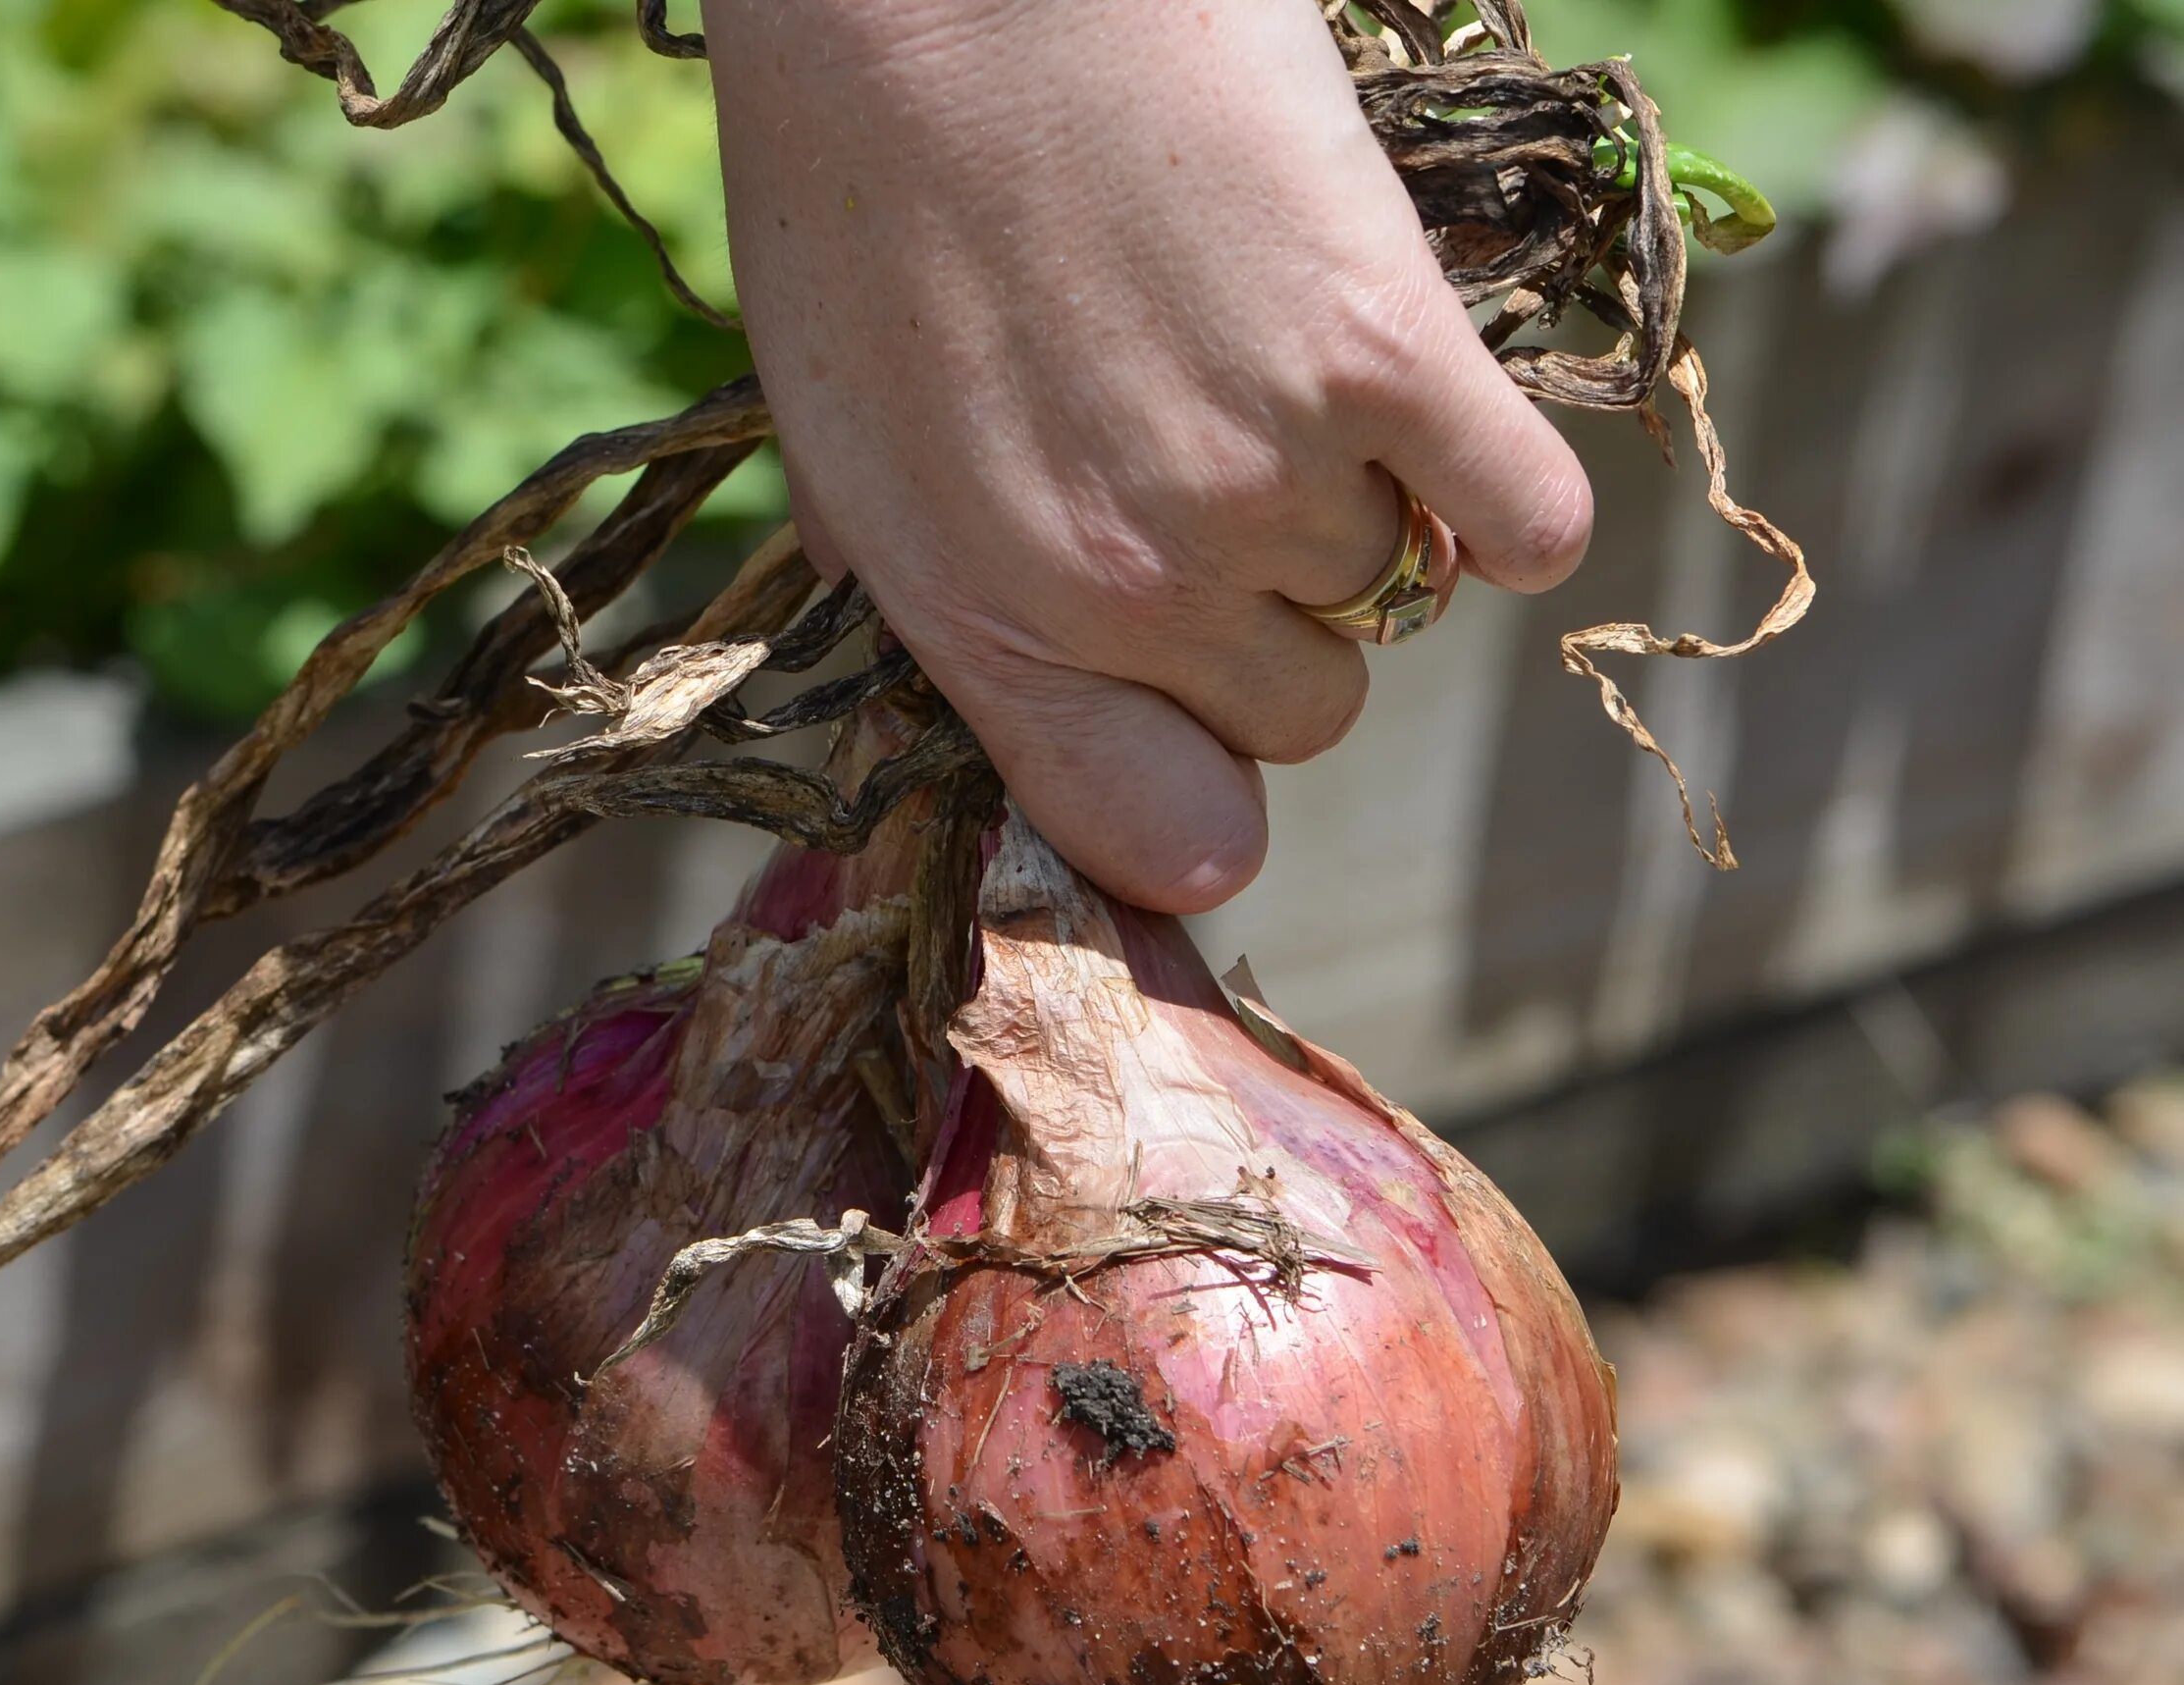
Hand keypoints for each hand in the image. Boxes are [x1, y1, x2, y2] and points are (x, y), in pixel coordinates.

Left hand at [704, 0, 1593, 912]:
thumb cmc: (857, 174)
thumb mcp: (831, 428)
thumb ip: (920, 586)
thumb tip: (974, 702)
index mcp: (979, 621)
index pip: (1154, 834)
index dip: (1199, 800)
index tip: (1210, 738)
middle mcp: (1127, 590)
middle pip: (1303, 716)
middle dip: (1281, 626)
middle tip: (1230, 485)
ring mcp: (1263, 481)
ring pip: (1399, 588)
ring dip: (1365, 502)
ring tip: (1276, 363)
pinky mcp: (1385, 359)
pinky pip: (1530, 520)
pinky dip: (1511, 490)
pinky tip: (1440, 413)